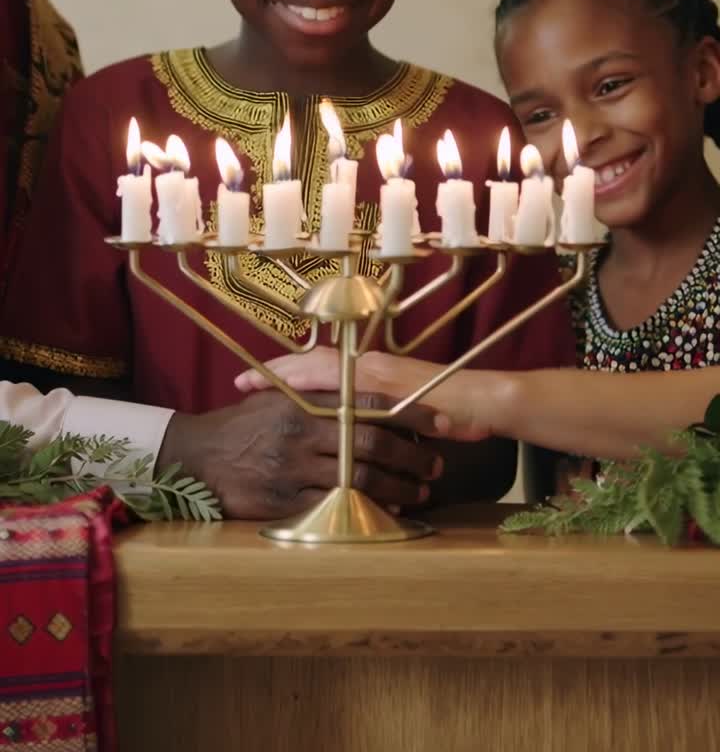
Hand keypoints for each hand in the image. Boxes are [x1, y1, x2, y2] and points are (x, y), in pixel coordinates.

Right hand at [157, 389, 443, 519]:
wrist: (197, 454)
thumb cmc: (245, 422)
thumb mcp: (279, 396)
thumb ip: (320, 392)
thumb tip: (369, 389)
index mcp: (305, 402)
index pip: (370, 402)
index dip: (410, 413)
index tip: (440, 421)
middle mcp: (303, 433)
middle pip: (372, 444)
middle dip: (412, 456)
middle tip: (436, 464)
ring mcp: (294, 470)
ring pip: (360, 480)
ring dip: (397, 488)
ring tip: (419, 491)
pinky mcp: (285, 503)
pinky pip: (335, 509)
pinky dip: (366, 511)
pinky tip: (385, 512)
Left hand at [234, 349, 509, 443]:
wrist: (484, 401)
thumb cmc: (450, 407)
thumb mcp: (405, 410)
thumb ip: (377, 416)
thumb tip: (354, 430)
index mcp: (371, 370)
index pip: (321, 366)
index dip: (288, 371)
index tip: (253, 378)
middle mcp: (369, 366)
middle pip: (310, 364)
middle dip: (275, 373)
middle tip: (239, 382)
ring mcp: (375, 375)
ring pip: (318, 370)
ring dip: (284, 378)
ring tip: (251, 387)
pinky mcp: (385, 389)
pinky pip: (341, 387)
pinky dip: (314, 392)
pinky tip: (291, 399)